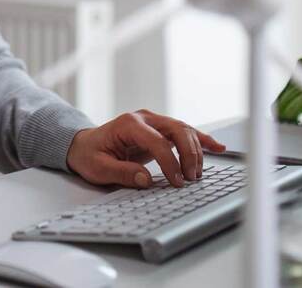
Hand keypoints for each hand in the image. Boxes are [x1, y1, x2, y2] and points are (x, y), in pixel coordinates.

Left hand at [66, 109, 225, 188]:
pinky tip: (218, 147)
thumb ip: (121, 173)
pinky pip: (184, 132)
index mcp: (128, 124)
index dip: (170, 162)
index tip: (176, 182)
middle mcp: (144, 118)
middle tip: (191, 178)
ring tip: (198, 174)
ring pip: (184, 130)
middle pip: (176, 129)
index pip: (157, 141)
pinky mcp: (160, 130)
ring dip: (196, 150)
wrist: (83, 145)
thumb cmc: (89, 155)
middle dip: (189, 154)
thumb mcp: (98, 168)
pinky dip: (201, 140)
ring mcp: (154, 122)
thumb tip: (146, 179)